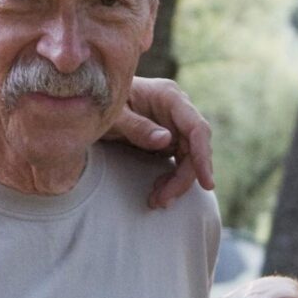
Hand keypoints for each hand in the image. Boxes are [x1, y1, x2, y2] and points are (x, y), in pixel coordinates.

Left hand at [106, 77, 214, 207]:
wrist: (90, 101)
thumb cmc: (99, 102)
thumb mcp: (113, 115)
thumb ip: (136, 126)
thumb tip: (166, 140)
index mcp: (169, 96)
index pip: (196, 128)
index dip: (203, 156)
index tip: (207, 184)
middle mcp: (178, 110)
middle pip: (195, 148)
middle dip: (183, 178)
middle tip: (163, 201)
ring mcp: (174, 124)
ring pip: (189, 158)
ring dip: (177, 182)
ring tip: (157, 200)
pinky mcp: (169, 138)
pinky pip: (178, 162)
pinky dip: (171, 179)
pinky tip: (157, 191)